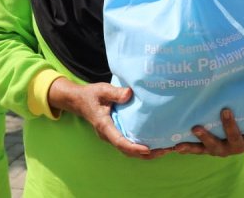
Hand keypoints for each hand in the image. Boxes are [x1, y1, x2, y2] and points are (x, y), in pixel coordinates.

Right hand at [47, 78, 166, 158]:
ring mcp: (111, 136)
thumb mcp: (102, 90)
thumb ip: (115, 93)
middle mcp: (108, 135)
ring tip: (165, 150)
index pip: (120, 141)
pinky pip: (129, 145)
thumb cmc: (91, 94)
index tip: (148, 149)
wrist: (78, 101)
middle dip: (146, 154)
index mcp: (105, 126)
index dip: (134, 147)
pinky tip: (155, 143)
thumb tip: (129, 94)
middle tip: (165, 151)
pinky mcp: (115, 134)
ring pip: (129, 151)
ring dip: (146, 153)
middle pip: (128, 151)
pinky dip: (141, 148)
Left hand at [175, 108, 243, 156]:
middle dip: (205, 137)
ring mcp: (212, 150)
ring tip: (178, 145)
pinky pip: (191, 150)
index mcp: (239, 144)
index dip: (230, 124)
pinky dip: (182, 149)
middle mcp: (225, 149)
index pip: (235, 135)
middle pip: (215, 145)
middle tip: (196, 127)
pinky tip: (171, 146)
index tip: (225, 110)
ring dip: (189, 147)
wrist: (239, 145)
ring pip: (200, 149)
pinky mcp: (202, 149)